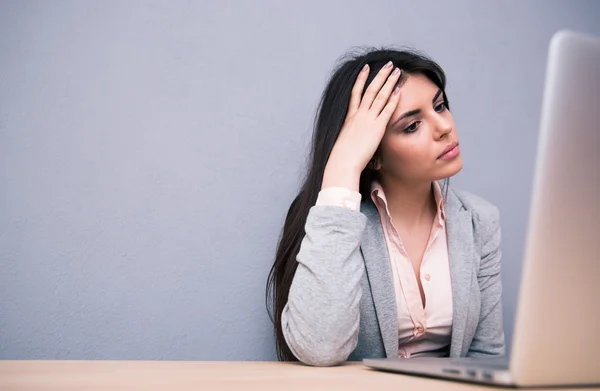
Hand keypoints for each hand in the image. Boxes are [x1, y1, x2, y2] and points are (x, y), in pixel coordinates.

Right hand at [322, 61, 400, 190]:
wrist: (343, 162)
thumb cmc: (341, 158)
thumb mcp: (343, 144)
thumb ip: (349, 139)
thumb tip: (350, 144)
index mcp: (350, 118)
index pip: (356, 93)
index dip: (361, 79)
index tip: (366, 68)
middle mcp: (359, 115)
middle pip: (371, 89)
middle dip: (380, 75)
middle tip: (388, 64)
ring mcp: (368, 119)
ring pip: (380, 95)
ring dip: (389, 82)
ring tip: (397, 71)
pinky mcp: (377, 127)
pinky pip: (387, 110)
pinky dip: (393, 99)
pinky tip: (399, 90)